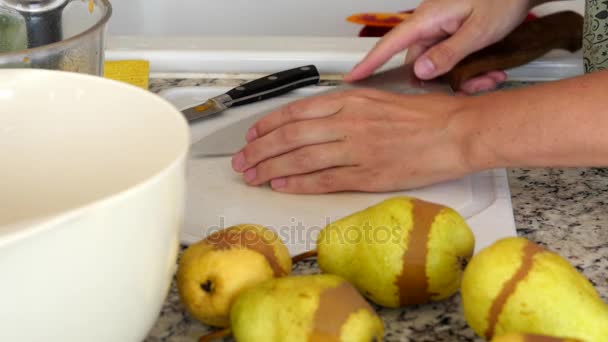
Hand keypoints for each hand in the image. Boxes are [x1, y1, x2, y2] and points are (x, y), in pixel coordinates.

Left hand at [231, 89, 474, 193]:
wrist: (457, 132)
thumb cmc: (425, 116)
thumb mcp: (379, 99)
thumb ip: (346, 108)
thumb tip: (316, 122)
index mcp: (351, 100)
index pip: (296, 111)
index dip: (268, 124)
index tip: (253, 134)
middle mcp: (349, 122)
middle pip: (291, 135)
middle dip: (259, 148)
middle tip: (242, 159)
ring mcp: (357, 149)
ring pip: (301, 158)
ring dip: (271, 167)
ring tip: (252, 175)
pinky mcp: (368, 175)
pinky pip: (324, 180)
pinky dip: (298, 183)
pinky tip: (281, 185)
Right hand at [345, 0, 537, 93]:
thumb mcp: (479, 29)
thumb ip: (449, 53)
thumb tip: (421, 71)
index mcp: (428, 19)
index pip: (389, 44)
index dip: (369, 64)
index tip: (352, 78)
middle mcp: (430, 25)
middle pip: (420, 64)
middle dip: (445, 82)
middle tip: (476, 84)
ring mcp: (441, 30)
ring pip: (438, 66)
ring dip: (463, 77)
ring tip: (490, 74)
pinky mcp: (452, 34)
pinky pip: (450, 59)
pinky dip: (468, 69)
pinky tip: (489, 68)